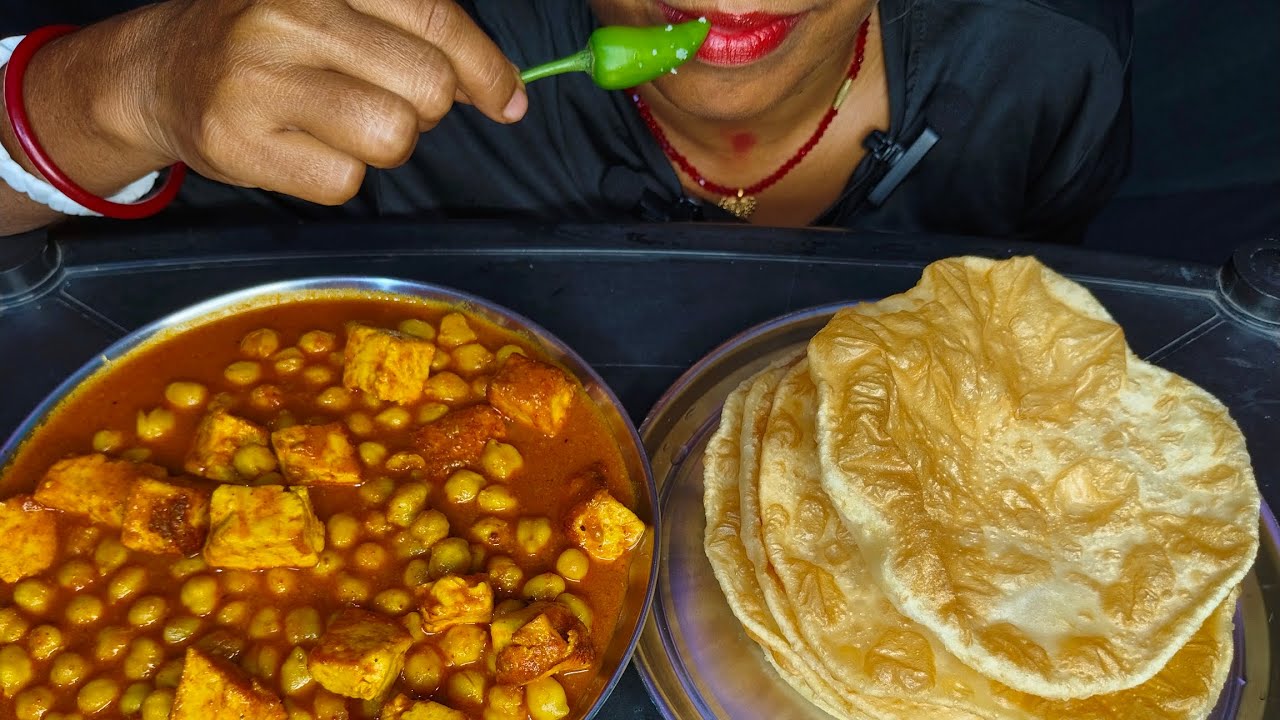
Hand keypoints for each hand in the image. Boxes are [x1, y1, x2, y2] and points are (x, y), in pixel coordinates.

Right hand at [132, 0, 525, 203]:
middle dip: (426, 109)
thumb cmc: (272, 42)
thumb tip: (507, 92)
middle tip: (387, 102)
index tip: (507, 99)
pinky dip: (340, 176)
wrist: (162, 70)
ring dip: (387, 145)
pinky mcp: (239, 141)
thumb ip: (416, 33)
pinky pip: (344, 182)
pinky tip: (304, 148)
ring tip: (344, 124)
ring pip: (391, 137)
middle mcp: (289, 15)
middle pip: (427, 88)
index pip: (435, 19)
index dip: (486, 68)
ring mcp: (259, 78)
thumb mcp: (338, 9)